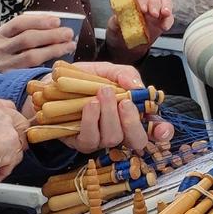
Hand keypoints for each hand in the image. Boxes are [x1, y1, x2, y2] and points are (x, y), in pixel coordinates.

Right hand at [0, 10, 75, 72]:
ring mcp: (3, 66)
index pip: (19, 23)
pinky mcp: (10, 81)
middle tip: (69, 33)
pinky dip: (47, 66)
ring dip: (53, 50)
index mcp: (0, 35)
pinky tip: (59, 64)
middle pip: (27, 39)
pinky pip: (31, 72)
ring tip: (70, 46)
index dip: (39, 21)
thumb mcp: (9, 43)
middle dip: (51, 34)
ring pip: (31, 56)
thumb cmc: (7, 60)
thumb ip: (26, 35)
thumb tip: (57, 29)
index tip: (57, 21)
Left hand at [45, 60, 171, 154]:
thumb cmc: (81, 79)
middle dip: (133, 122)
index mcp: (132, 112)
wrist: (50, 84)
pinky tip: (89, 105)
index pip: (155, 129)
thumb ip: (123, 74)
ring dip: (109, 115)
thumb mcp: (105, 69)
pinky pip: (91, 139)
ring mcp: (101, 139)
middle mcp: (120, 129)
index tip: (161, 129)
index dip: (162, 132)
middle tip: (123, 102)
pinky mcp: (81, 143)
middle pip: (138, 140)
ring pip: (114, 138)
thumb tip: (136, 85)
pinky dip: (91, 120)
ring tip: (101, 94)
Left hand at [103, 0, 173, 53]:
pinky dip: (168, 20)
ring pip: (164, 0)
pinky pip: (169, 16)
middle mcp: (143, 0)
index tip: (142, 8)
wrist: (125, 46)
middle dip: (154, 3)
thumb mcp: (113, 27)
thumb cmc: (118, 31)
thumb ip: (115, 21)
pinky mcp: (162, 19)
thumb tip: (118, 18)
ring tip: (163, 15)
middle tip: (153, 14)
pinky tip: (164, 27)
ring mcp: (154, 8)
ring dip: (165, 7)